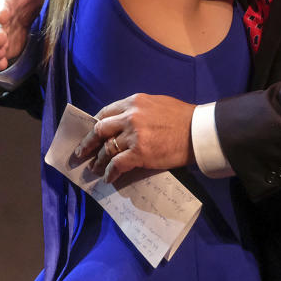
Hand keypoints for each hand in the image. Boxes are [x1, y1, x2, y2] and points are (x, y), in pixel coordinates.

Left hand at [75, 94, 195, 183]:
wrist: (199, 131)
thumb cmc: (183, 118)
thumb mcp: (158, 104)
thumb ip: (139, 110)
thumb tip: (125, 122)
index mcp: (134, 101)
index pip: (106, 112)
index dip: (95, 124)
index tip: (91, 133)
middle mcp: (130, 116)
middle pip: (100, 129)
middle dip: (88, 143)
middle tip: (81, 153)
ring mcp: (134, 135)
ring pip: (106, 149)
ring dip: (99, 161)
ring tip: (96, 168)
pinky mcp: (139, 153)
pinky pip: (117, 164)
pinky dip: (110, 172)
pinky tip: (109, 178)